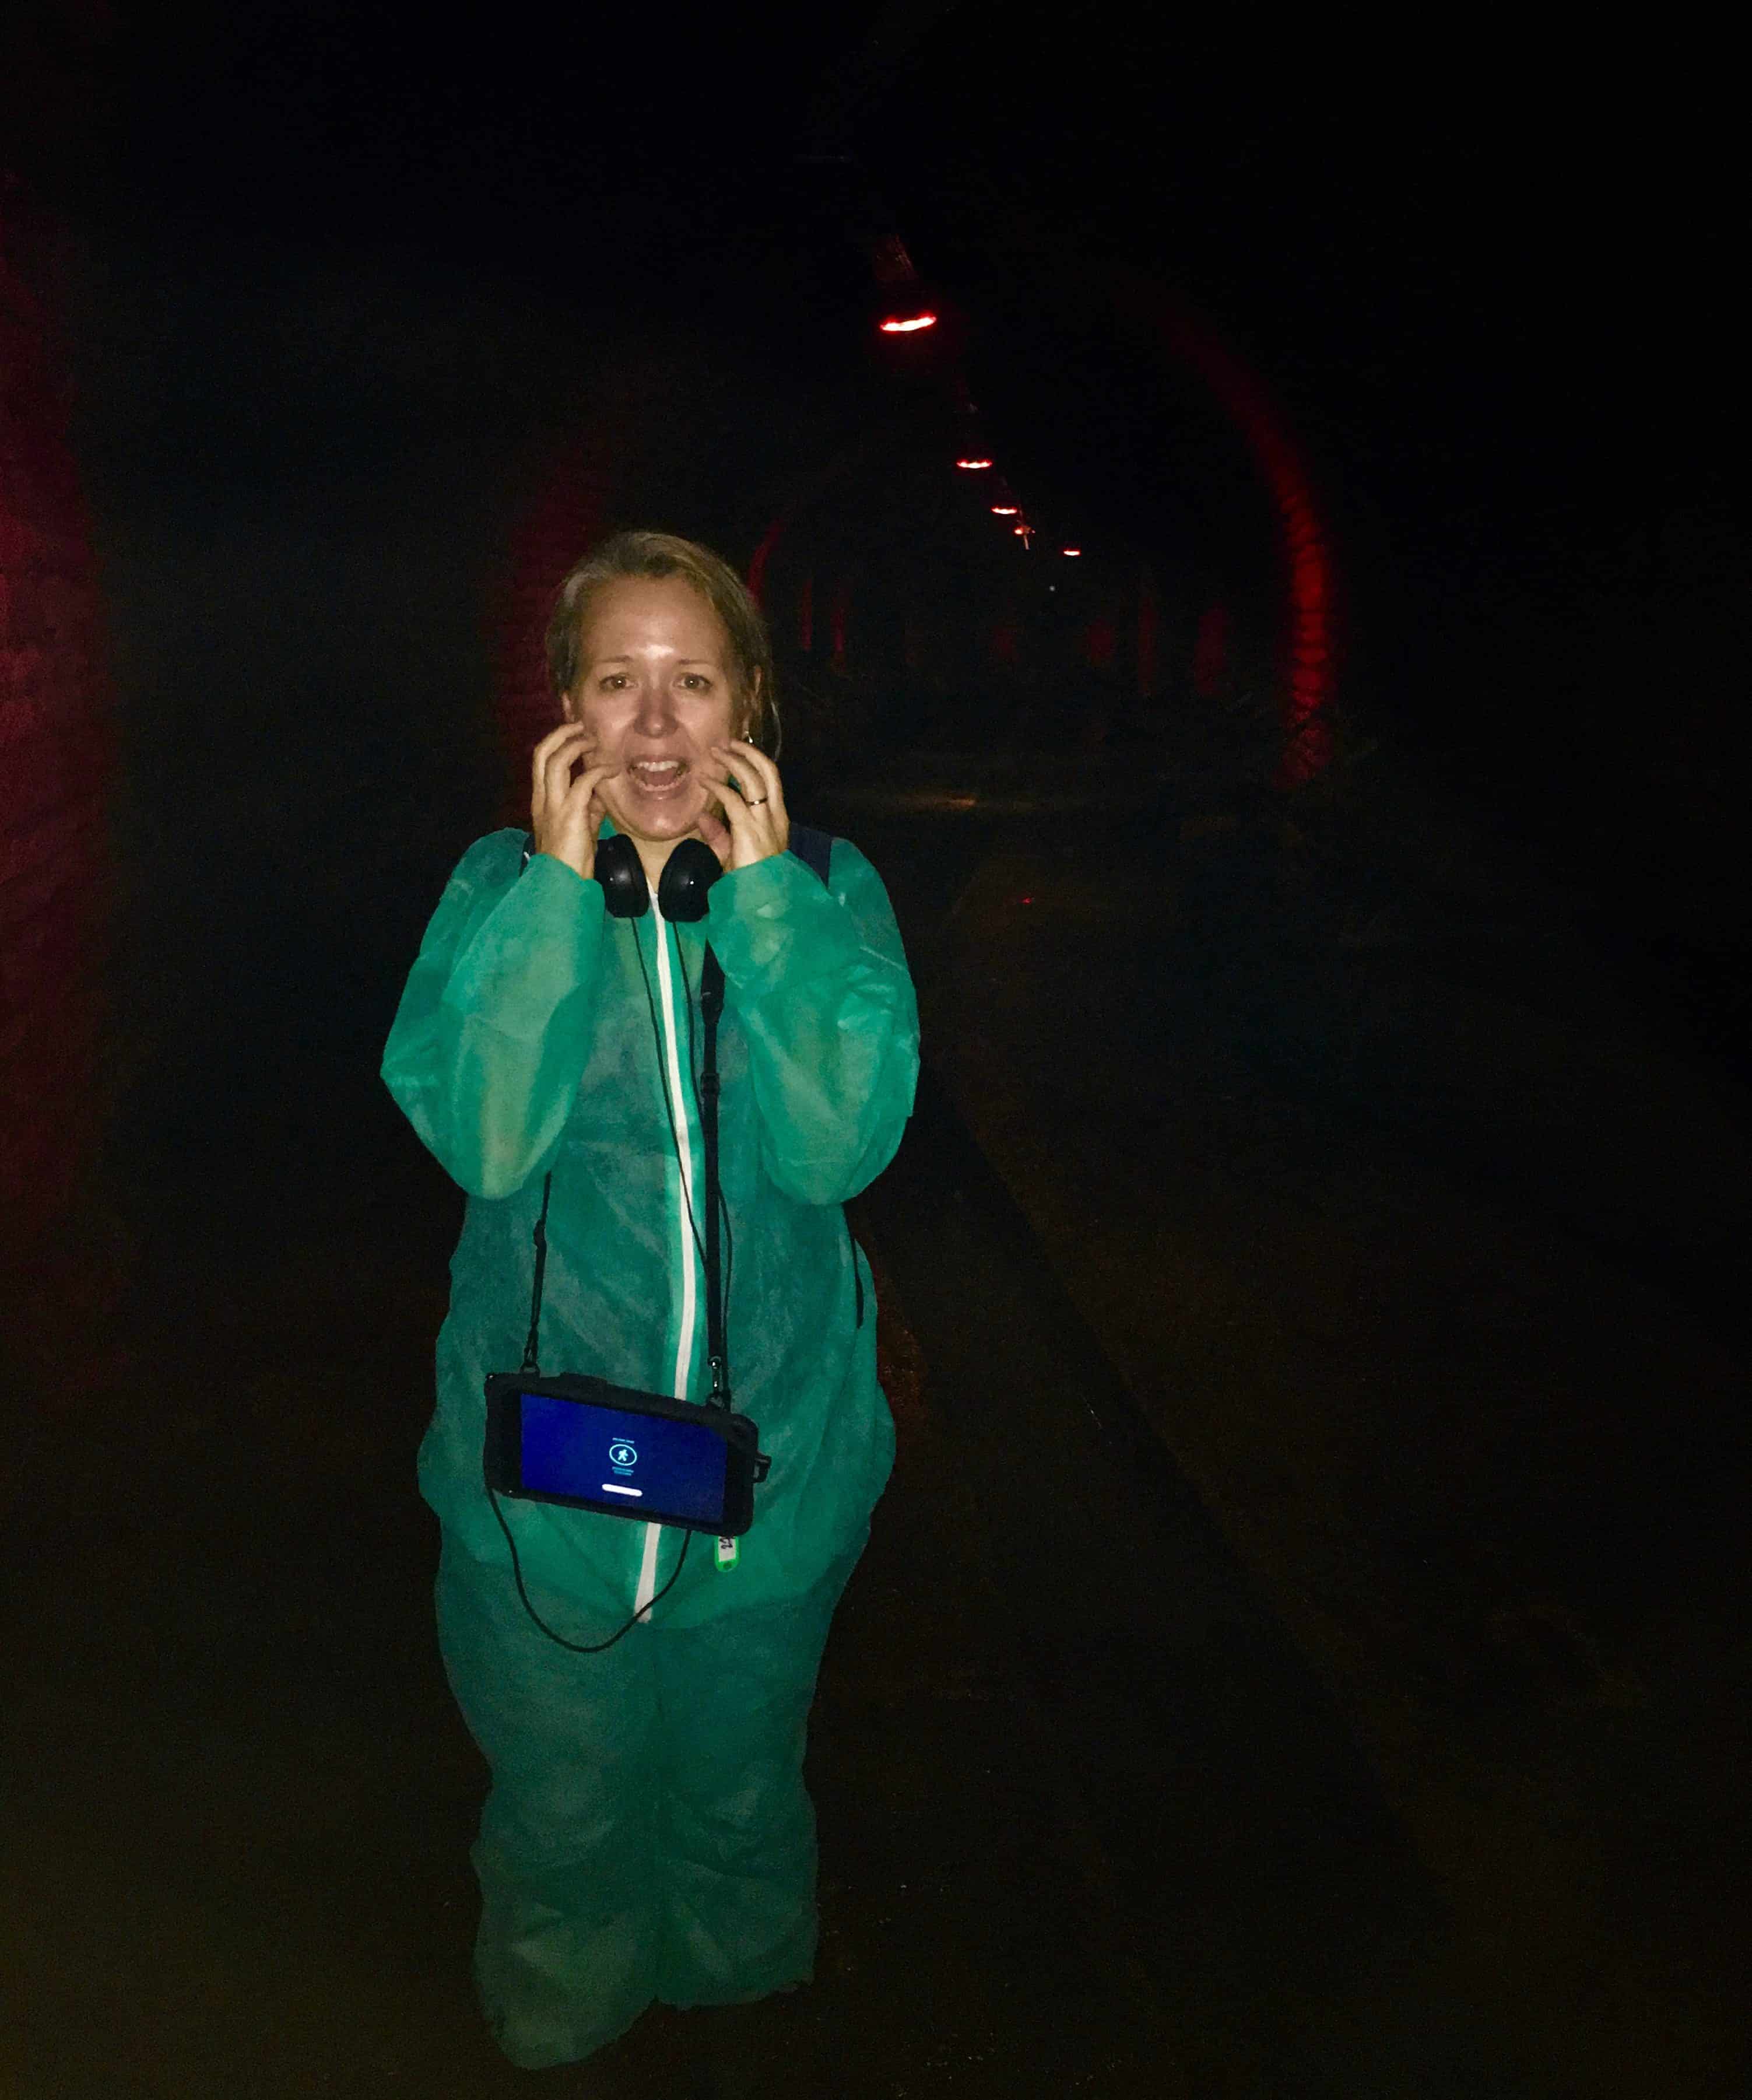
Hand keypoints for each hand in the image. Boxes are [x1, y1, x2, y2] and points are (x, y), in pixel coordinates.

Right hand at [530, 722, 618, 881]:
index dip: (556, 741)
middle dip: (561, 734)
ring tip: (593, 741)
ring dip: (575, 746)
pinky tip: (611, 770)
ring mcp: (553, 806)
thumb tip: (601, 792)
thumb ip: (587, 807)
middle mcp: (542, 799)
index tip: (575, 731)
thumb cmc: (571, 859)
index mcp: (541, 800)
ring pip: (555, 761)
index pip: (541, 760)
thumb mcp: (580, 827)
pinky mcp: (569, 815)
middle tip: (582, 726)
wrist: (562, 883)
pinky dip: (597, 771)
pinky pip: (582, 783)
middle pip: (541, 753)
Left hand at [697, 740, 789, 871]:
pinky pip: (733, 799)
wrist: (762, 898)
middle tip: (730, 742)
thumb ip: (720, 835)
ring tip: (717, 752)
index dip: (755, 764)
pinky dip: (718, 787)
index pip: (771, 782)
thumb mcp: (734, 854)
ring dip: (734, 761)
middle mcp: (775, 816)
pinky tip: (705, 780)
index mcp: (777, 820)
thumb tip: (703, 817)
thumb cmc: (750, 880)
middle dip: (749, 753)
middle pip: (769, 772)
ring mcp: (764, 821)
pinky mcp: (749, 829)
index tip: (737, 755)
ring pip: (754, 778)